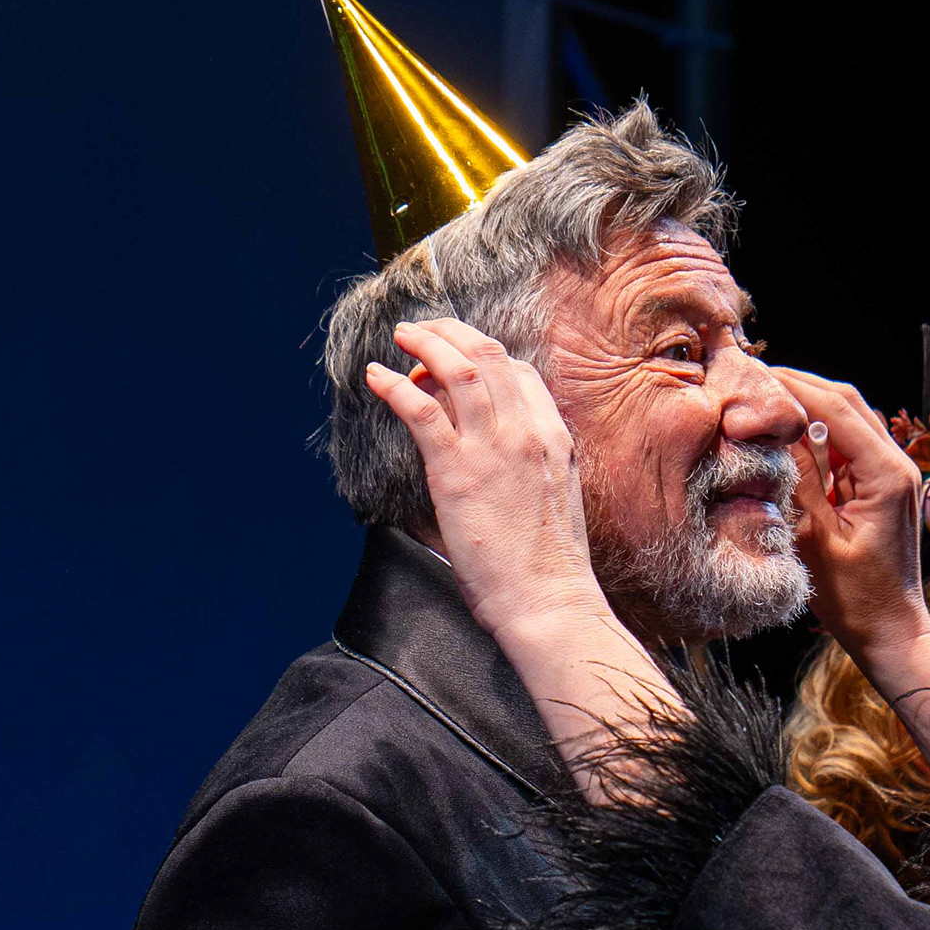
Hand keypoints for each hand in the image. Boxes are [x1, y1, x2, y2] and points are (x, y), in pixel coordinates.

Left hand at [367, 320, 608, 639]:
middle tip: (422, 329)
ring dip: (424, 344)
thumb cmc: (547, 566)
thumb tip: (492, 465)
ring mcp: (494, 447)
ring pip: (458, 370)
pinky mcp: (458, 471)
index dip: (483, 355)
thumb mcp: (551, 499)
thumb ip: (525, 468)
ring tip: (400, 336)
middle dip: (451, 333)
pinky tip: (376, 377)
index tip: (456, 358)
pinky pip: (422, 410)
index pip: (519, 372)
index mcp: (554, 437)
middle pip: (489, 357)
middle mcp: (527, 431)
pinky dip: (394, 386)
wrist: (549, 600)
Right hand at [773, 368, 929, 668]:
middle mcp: (896, 465)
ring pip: (849, 420)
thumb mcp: (816, 539)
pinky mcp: (882, 488)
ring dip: (810, 407)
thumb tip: (776, 431)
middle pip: (847, 403)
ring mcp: (892, 475)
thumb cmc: (856, 599)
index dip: (794, 386)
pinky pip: (848, 447)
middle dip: (802, 386)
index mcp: (886, 474)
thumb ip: (800, 481)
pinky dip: (819, 435)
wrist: (890, 633)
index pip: (836, 408)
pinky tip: (788, 437)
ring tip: (766, 401)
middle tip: (755, 379)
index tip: (755, 375)